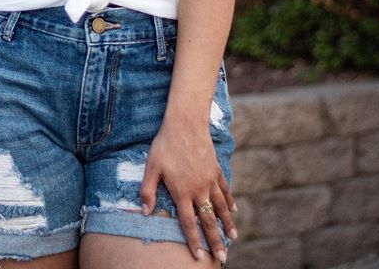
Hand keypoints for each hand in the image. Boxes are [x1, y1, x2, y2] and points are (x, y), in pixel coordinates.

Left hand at [139, 119, 236, 263]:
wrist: (186, 123)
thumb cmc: (165, 144)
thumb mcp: (151, 166)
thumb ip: (147, 190)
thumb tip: (144, 212)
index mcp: (182, 192)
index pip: (188, 222)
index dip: (194, 241)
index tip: (199, 256)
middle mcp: (199, 190)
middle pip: (208, 220)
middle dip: (215, 240)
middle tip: (222, 257)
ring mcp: (209, 180)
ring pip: (220, 207)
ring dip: (227, 224)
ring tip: (233, 238)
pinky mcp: (216, 170)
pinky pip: (224, 189)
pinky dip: (230, 201)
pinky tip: (234, 210)